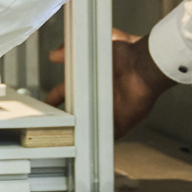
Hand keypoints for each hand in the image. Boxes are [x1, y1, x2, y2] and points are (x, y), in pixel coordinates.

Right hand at [45, 27, 178, 137]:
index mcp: (91, 79)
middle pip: (77, 110)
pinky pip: (109, 135)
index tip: (46, 103)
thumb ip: (71, 49)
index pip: (68, 91)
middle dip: (64, 117)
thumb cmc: (125, 52)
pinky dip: (101, 140)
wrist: (145, 65)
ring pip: (90, 124)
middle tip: (51, 123)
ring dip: (80, 129)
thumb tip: (53, 54)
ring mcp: (110, 110)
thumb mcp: (92, 46)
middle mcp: (99, 96)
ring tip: (66, 138)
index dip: (56, 96)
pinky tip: (90, 145)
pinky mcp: (122, 122)